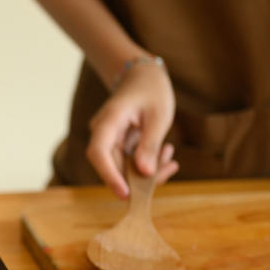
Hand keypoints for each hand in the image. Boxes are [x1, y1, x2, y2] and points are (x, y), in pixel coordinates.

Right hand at [87, 61, 178, 197]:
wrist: (143, 75)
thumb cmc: (152, 90)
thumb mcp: (158, 116)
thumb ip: (150, 145)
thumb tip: (145, 174)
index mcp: (109, 121)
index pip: (99, 153)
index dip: (110, 176)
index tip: (125, 194)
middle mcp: (103, 132)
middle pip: (112, 165)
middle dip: (139, 176)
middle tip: (168, 169)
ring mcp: (109, 139)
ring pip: (122, 166)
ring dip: (147, 169)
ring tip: (170, 154)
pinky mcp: (118, 144)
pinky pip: (129, 161)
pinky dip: (148, 163)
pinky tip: (167, 154)